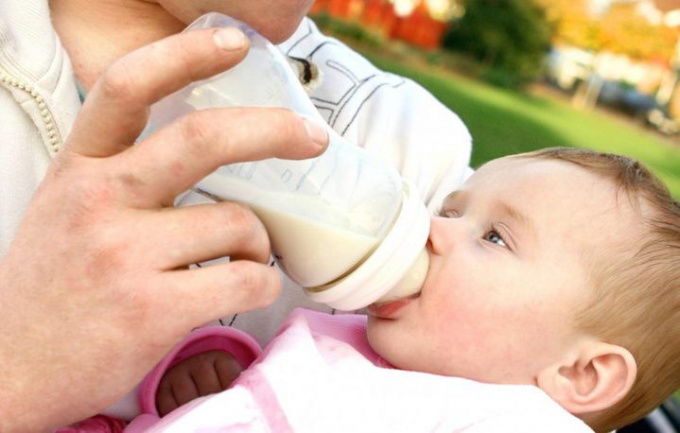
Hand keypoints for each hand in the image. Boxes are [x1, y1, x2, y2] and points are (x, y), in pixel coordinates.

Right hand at [0, 27, 326, 431]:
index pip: (126, 87)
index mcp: (80, 169)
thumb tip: (210, 157)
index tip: (233, 42)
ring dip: (258, 245)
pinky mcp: (152, 309)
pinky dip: (262, 285)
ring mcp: (124, 254)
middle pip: (203, 139)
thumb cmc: (53, 288)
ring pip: (238, 225)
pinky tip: (244, 291)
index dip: (185, 54)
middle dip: (273, 131)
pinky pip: (245, 280)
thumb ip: (124, 177)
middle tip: (312, 137)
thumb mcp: (69, 211)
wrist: (10, 369)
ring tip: (243, 261)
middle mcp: (98, 200)